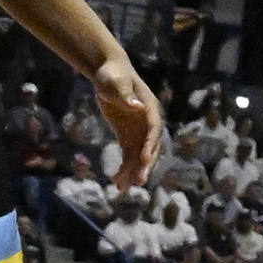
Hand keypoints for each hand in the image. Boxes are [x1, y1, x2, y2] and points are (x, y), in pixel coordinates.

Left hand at [91, 57, 167, 186]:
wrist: (109, 73)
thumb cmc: (113, 75)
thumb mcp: (116, 83)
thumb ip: (126, 95)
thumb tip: (138, 107)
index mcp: (149, 107)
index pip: (153, 128)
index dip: (150, 144)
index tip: (143, 158)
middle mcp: (148, 122)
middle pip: (149, 146)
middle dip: (144, 164)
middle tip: (139, 181)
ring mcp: (139, 130)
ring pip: (138, 155)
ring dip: (132, 171)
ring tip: (122, 188)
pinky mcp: (128, 135)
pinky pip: (128, 155)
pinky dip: (124, 168)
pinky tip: (117, 180)